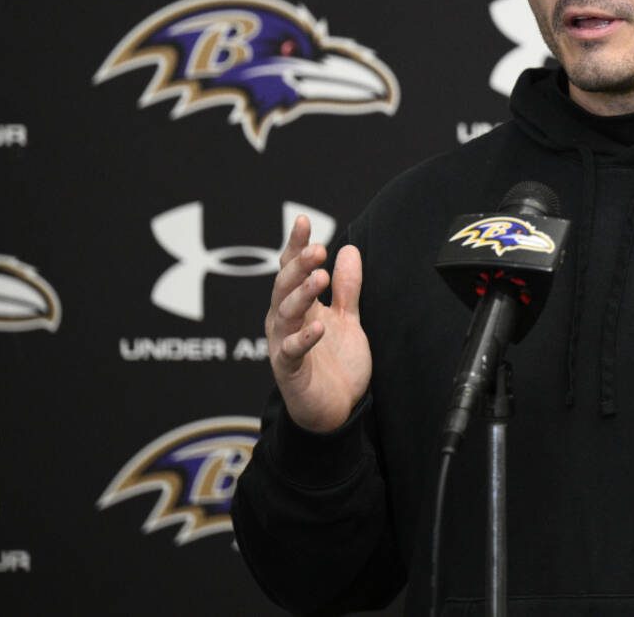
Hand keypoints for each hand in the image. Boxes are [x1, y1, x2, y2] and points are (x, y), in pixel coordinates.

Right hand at [265, 215, 371, 432]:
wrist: (336, 410)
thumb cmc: (335, 364)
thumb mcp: (346, 319)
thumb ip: (347, 288)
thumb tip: (349, 249)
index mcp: (298, 306)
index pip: (292, 269)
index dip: (296, 246)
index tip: (303, 221)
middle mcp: (284, 321)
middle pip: (285, 286)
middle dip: (299, 266)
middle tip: (318, 249)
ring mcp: (284, 344)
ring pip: (285, 313)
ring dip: (302, 293)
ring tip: (320, 277)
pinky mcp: (289, 370)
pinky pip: (292, 351)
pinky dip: (304, 338)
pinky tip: (318, 326)